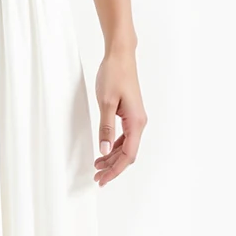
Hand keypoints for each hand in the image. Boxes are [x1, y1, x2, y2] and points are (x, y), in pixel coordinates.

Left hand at [94, 45, 145, 185]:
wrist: (120, 56)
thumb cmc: (115, 75)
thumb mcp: (106, 103)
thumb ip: (106, 128)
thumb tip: (104, 149)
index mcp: (136, 122)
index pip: (128, 155)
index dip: (115, 170)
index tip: (102, 179)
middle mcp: (139, 123)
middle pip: (128, 154)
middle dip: (113, 167)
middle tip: (96, 177)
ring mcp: (135, 118)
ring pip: (126, 146)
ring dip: (112, 157)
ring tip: (97, 165)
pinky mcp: (130, 114)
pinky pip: (124, 136)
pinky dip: (113, 146)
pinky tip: (104, 149)